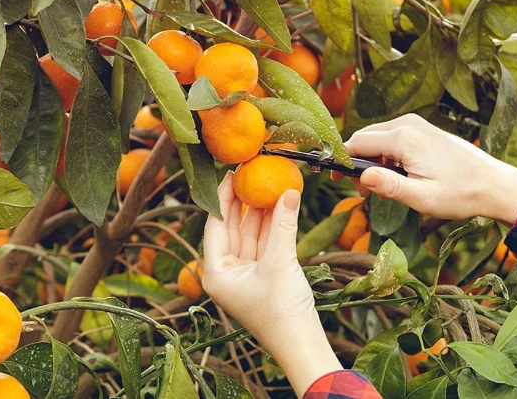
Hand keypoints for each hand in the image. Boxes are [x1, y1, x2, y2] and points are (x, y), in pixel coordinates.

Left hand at [202, 173, 341, 396]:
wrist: (301, 344)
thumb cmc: (282, 311)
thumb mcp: (280, 262)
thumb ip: (283, 225)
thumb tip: (289, 191)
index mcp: (215, 272)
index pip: (215, 224)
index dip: (224, 196)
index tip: (232, 172)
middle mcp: (225, 272)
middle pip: (231, 227)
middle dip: (242, 200)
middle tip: (250, 171)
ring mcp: (244, 274)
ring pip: (250, 234)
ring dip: (261, 211)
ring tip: (269, 181)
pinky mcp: (263, 276)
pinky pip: (264, 244)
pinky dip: (272, 226)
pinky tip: (281, 204)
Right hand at [336, 114, 516, 224]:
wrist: (494, 184)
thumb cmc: (461, 193)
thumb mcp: (422, 198)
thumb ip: (389, 186)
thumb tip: (361, 176)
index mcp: (403, 138)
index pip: (356, 143)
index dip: (342, 162)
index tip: (337, 182)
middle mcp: (407, 124)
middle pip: (365, 139)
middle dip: (357, 164)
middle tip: (364, 193)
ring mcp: (416, 125)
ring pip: (377, 139)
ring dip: (372, 161)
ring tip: (382, 189)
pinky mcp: (423, 130)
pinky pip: (392, 139)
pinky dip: (386, 156)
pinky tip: (396, 177)